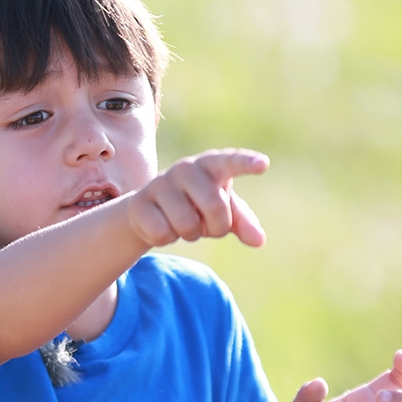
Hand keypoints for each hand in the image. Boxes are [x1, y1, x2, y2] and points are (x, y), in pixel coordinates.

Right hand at [127, 149, 268, 249]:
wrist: (151, 208)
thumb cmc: (197, 205)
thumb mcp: (223, 211)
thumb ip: (242, 222)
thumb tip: (258, 241)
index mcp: (211, 164)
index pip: (230, 161)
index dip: (246, 163)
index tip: (263, 164)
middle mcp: (185, 168)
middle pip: (215, 207)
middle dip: (217, 227)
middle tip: (207, 224)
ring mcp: (160, 183)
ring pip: (187, 225)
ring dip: (190, 234)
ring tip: (183, 222)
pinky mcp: (138, 203)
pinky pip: (162, 234)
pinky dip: (167, 239)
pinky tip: (162, 225)